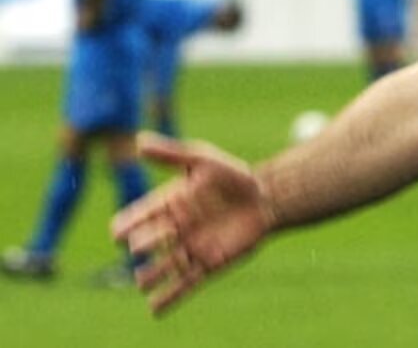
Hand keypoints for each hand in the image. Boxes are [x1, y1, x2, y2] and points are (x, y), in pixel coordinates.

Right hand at [111, 133, 274, 313]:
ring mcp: (189, 248)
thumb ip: (171, 153)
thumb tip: (137, 141)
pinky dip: (168, 298)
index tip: (118, 231)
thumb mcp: (202, 160)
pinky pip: (183, 285)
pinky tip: (154, 309)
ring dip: (149, 276)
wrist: (267, 197)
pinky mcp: (207, 264)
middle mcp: (173, 229)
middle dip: (143, 245)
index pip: (136, 218)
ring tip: (143, 279)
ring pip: (159, 268)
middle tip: (150, 241)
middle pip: (145, 244)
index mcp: (167, 204)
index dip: (125, 226)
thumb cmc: (234, 175)